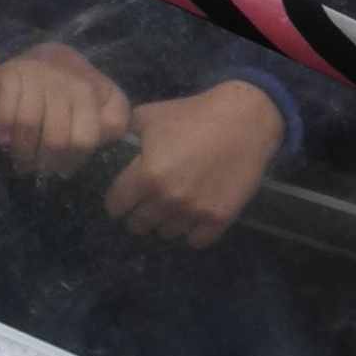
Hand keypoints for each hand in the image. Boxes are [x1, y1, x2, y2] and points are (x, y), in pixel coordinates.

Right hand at [0, 43, 130, 180]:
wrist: (46, 58)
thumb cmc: (76, 91)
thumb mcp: (106, 103)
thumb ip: (114, 121)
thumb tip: (105, 136)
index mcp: (87, 93)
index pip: (83, 140)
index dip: (71, 161)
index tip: (62, 167)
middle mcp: (61, 82)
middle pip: (55, 139)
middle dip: (45, 161)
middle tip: (39, 166)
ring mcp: (33, 75)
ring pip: (28, 124)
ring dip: (22, 150)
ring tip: (22, 157)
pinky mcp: (8, 74)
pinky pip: (3, 109)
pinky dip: (2, 130)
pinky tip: (5, 139)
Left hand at [103, 80, 283, 246]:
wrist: (244, 121)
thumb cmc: (194, 114)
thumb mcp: (150, 115)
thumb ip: (126, 136)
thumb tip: (111, 147)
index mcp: (147, 175)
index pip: (116, 205)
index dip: (116, 200)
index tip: (122, 197)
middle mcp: (168, 200)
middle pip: (139, 225)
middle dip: (138, 214)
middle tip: (146, 202)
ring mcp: (194, 212)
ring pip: (166, 233)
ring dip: (165, 222)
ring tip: (171, 207)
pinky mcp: (219, 219)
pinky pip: (195, 240)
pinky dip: (192, 231)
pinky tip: (193, 215)